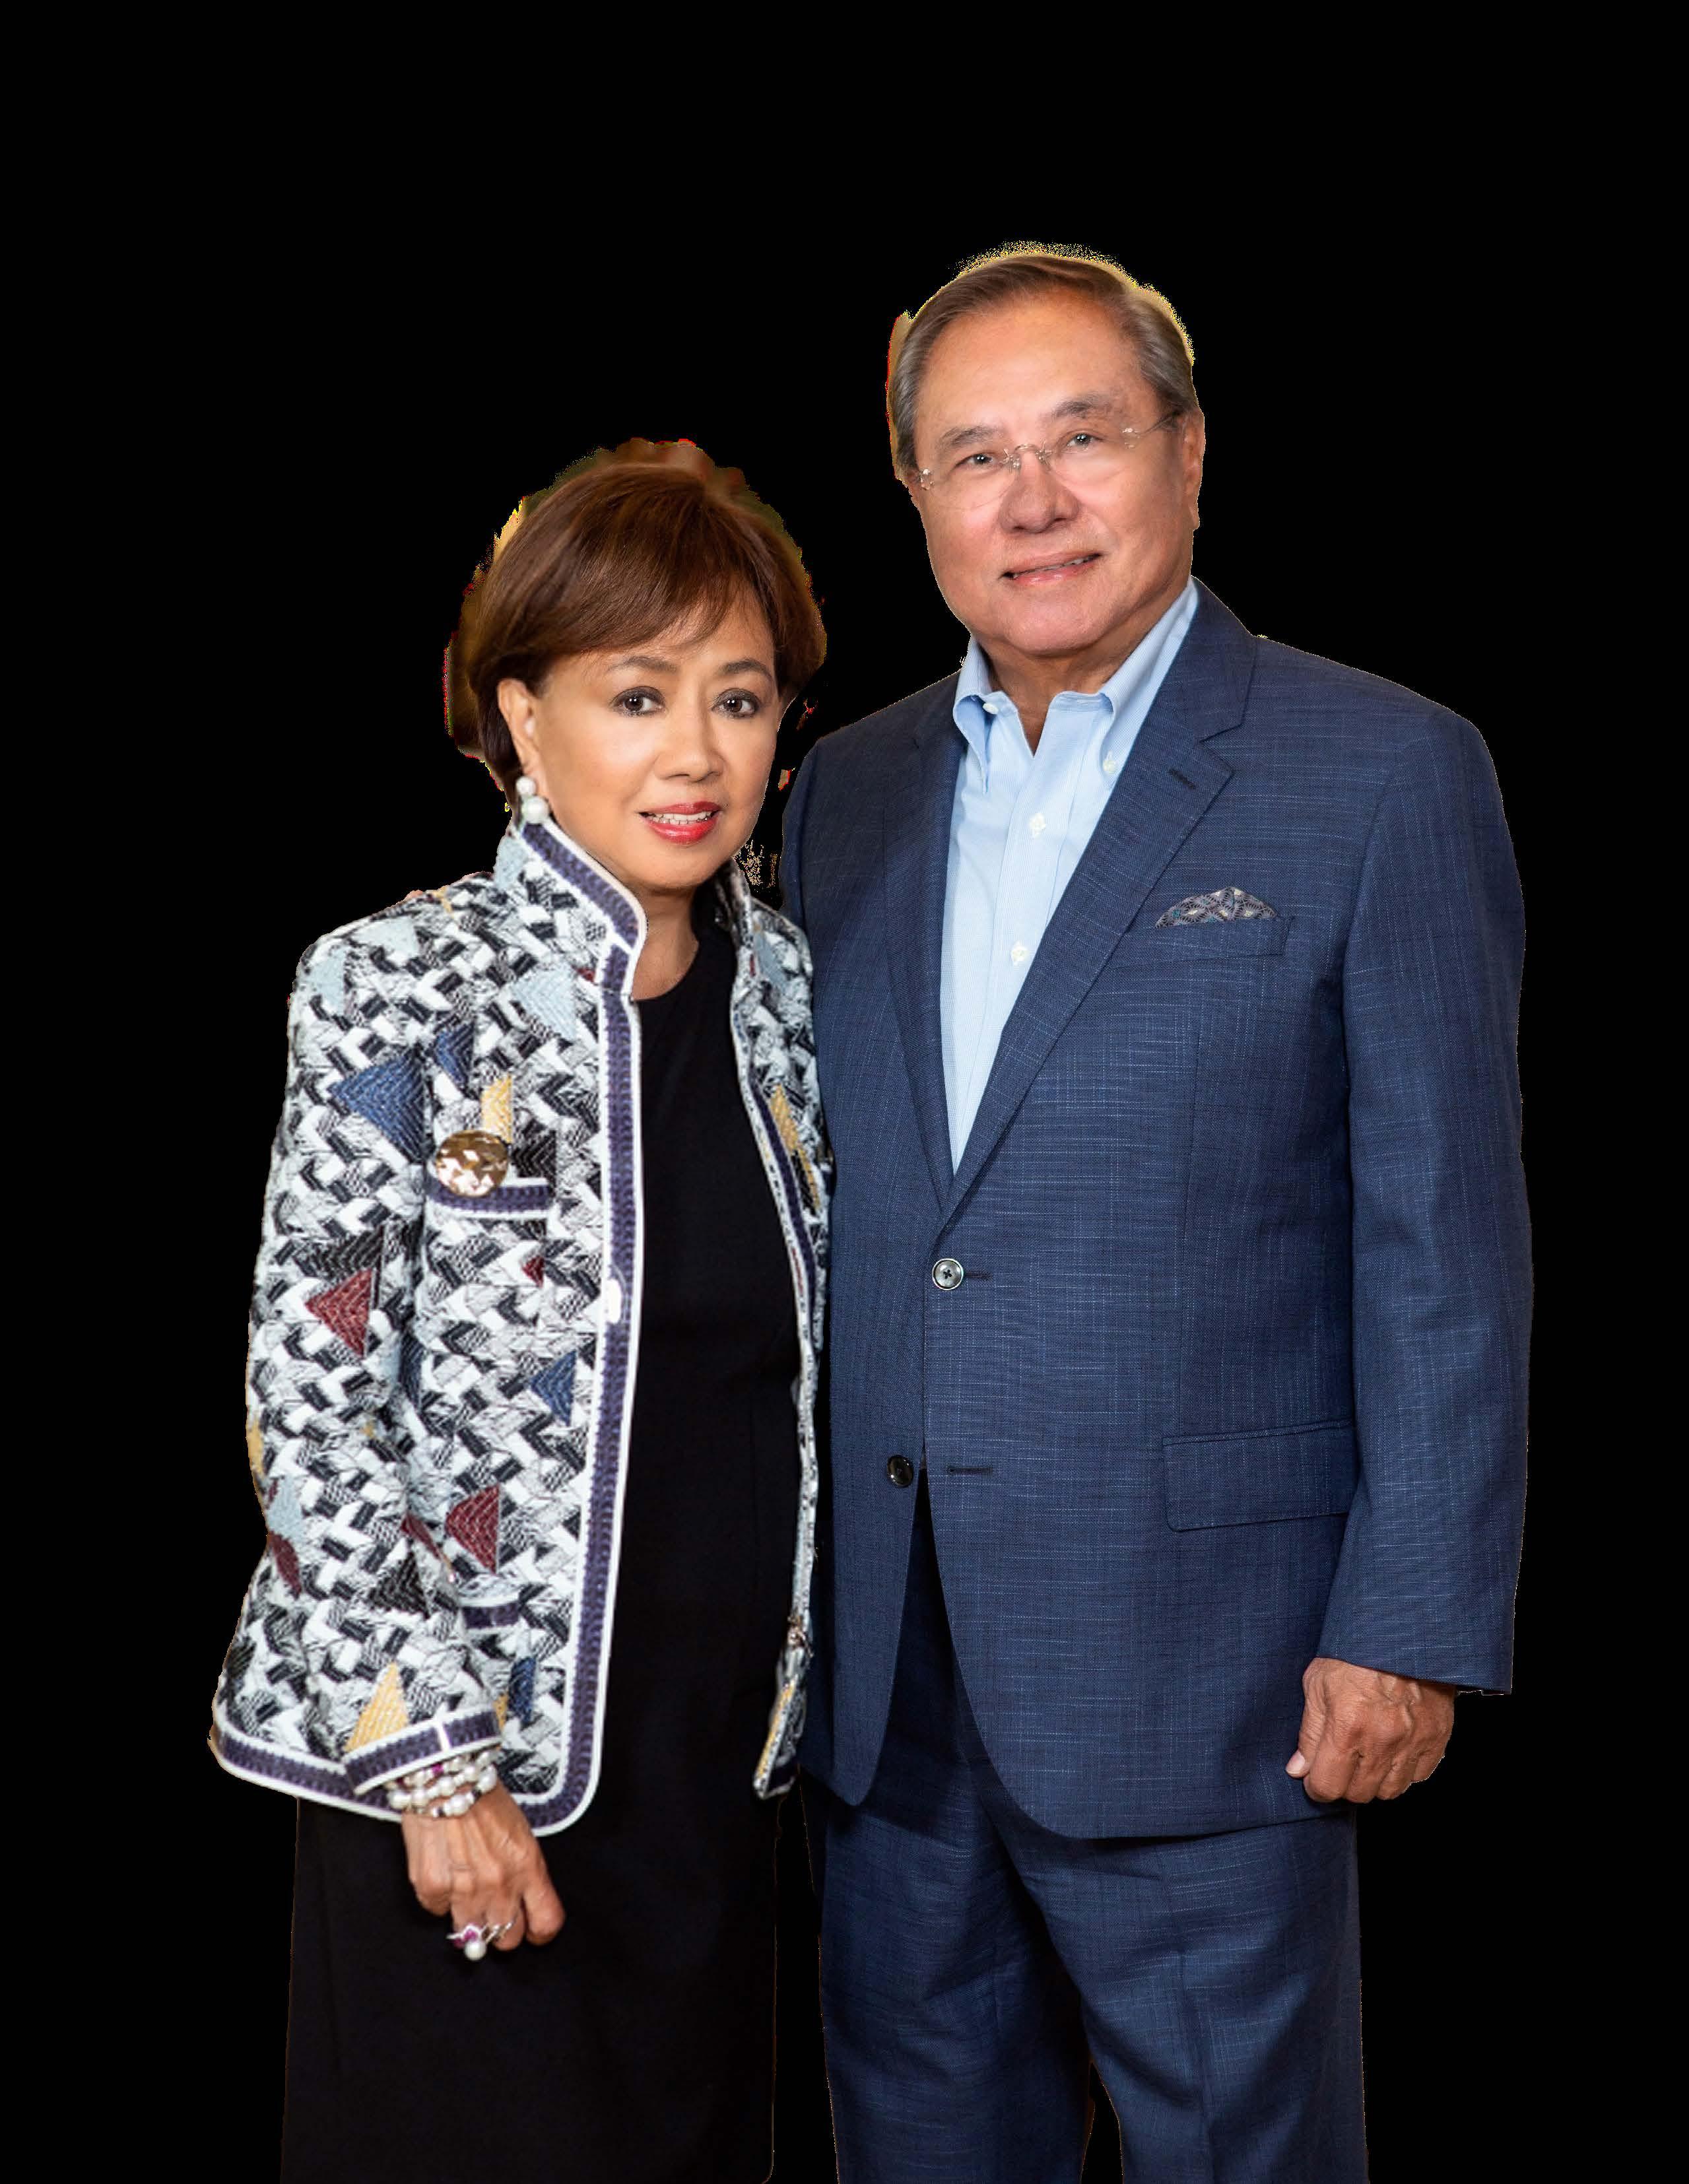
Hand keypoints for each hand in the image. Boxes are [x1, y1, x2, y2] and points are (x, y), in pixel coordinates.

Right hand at [402, 1784, 565, 1949]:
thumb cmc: (483, 1798)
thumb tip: (519, 1901)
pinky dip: (441, 1898)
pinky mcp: (433, 1889)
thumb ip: (522, 1870)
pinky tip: (444, 1872)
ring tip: (466, 1892)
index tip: (535, 1930)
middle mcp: (499, 1885)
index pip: (546, 1921)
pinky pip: (438, 1912)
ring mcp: (464, 1891)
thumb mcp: (519, 1831)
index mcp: (527, 1867)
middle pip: (507, 1939)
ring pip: (471, 1935)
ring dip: (470, 1918)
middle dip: (502, 1928)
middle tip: (494, 1910)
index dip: (541, 1932)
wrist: (445, 1779)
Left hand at [1286, 1656, 1456, 1803]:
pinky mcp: (1436, 1737)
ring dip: (1375, 1781)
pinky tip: (1393, 1750)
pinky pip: (1419, 1775)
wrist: (1402, 1630)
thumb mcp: (1317, 1683)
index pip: (1328, 1786)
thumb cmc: (1354, 1652)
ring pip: (1390, 1791)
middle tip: (1340, 1763)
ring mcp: (1412, 1742)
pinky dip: (1404, 1770)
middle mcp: (1382, 1740)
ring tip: (1367, 1756)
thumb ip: (1308, 1732)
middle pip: (1359, 1793)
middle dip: (1344, 1783)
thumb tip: (1298, 1769)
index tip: (1315, 1777)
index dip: (1317, 1786)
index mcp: (1347, 1727)